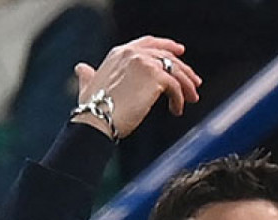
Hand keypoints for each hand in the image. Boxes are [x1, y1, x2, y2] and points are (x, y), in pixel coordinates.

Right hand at [72, 35, 201, 139]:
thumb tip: (82, 69)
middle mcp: (132, 53)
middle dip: (183, 70)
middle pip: (167, 57)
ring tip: (191, 99)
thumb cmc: (92, 108)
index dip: (166, 46)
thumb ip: (88, 75)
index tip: (179, 52)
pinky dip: (180, 99)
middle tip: (194, 83)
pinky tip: (177, 110)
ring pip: (175, 70)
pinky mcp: (155, 77)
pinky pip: (175, 86)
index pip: (149, 43)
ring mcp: (144, 63)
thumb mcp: (88, 86)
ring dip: (187, 85)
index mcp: (119, 53)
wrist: (98, 118)